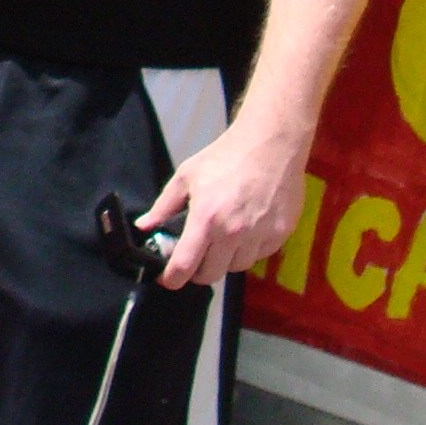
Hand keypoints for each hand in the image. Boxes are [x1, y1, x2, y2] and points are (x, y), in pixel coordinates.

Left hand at [139, 111, 311, 289]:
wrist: (270, 145)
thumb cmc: (225, 157)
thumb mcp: (187, 176)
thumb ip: (164, 205)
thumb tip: (145, 226)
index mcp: (206, 220)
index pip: (185, 266)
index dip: (172, 279)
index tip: (167, 279)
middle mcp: (233, 233)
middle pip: (211, 275)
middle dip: (198, 272)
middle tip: (195, 259)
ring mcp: (259, 236)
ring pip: (237, 267)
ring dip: (225, 260)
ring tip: (221, 240)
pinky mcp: (280, 234)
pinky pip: (259, 255)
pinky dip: (249, 250)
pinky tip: (245, 231)